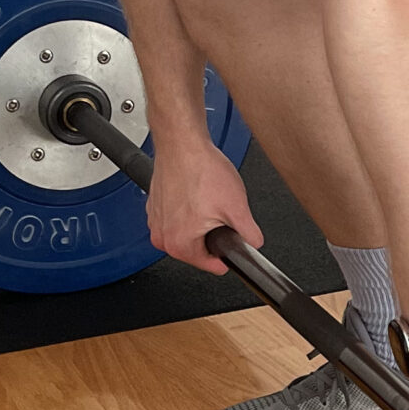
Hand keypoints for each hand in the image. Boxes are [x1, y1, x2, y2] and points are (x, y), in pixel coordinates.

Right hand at [144, 137, 263, 271]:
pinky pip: (176, 219)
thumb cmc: (201, 169)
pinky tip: (196, 193)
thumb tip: (254, 244)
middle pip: (199, 250)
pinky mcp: (154, 208)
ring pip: (187, 234)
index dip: (228, 253)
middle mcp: (162, 237)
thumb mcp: (236, 206)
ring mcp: (156, 222)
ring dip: (200, 222)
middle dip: (213, 235)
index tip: (233, 239)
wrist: (182, 143)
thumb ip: (249, 234)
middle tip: (220, 212)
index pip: (212, 265)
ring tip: (207, 200)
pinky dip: (188, 210)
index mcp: (180, 244)